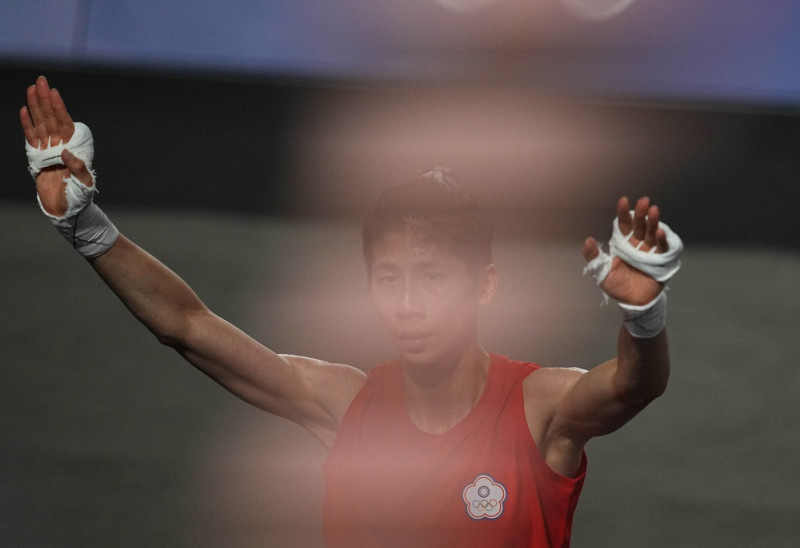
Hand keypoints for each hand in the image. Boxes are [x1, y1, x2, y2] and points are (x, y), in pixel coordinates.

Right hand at [20, 76, 92, 216]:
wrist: (66, 211)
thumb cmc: (80, 198)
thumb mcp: (84, 183)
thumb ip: (78, 168)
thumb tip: (67, 152)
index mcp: (75, 148)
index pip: (65, 123)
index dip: (59, 108)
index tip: (54, 92)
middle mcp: (61, 145)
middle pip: (51, 118)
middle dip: (46, 99)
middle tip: (41, 80)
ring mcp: (49, 150)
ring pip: (40, 124)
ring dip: (36, 106)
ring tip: (31, 89)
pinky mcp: (37, 158)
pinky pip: (31, 138)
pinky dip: (27, 124)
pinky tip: (24, 110)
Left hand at [582, 196, 668, 305]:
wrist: (633, 303)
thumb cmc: (616, 286)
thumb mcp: (601, 271)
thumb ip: (593, 257)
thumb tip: (587, 240)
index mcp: (622, 245)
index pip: (623, 226)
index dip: (624, 214)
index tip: (623, 200)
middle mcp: (637, 245)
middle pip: (640, 226)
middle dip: (642, 213)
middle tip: (644, 201)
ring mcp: (650, 252)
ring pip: (652, 233)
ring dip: (654, 222)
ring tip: (654, 210)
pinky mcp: (660, 261)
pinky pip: (662, 249)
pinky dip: (662, 240)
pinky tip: (660, 232)